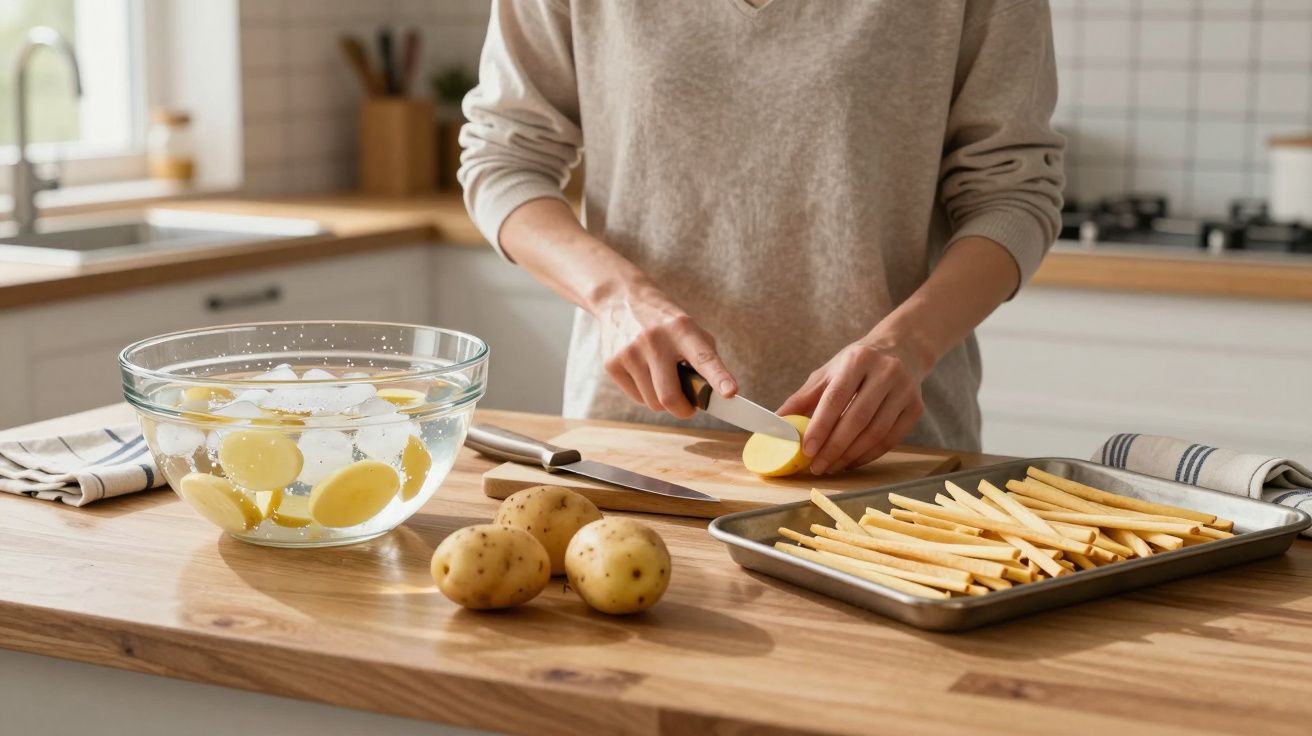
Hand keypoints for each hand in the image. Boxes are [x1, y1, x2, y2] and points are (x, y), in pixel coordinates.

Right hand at [595, 283, 736, 418]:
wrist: (621, 300)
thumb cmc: (665, 322)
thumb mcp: (689, 328)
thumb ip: (704, 358)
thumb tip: (712, 396)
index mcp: (681, 329)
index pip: (703, 357)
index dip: (718, 377)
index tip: (730, 392)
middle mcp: (654, 340)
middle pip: (670, 396)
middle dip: (684, 410)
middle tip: (689, 407)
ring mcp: (630, 352)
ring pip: (653, 402)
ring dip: (663, 401)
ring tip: (662, 379)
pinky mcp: (612, 364)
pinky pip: (636, 398)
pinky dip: (645, 394)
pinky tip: (644, 374)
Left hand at [778, 337, 930, 474]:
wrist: (903, 349)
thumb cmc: (858, 363)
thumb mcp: (829, 371)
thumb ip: (803, 397)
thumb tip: (776, 422)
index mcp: (858, 359)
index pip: (836, 397)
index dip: (821, 426)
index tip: (806, 449)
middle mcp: (885, 372)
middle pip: (857, 418)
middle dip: (834, 447)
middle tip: (817, 466)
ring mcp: (904, 391)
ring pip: (876, 432)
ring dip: (851, 455)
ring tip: (831, 466)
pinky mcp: (916, 408)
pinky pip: (891, 439)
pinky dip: (869, 455)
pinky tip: (852, 461)